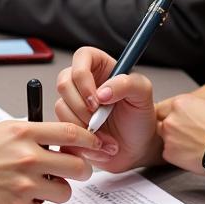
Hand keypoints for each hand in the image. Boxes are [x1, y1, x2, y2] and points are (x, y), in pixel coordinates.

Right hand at [0, 120, 100, 203]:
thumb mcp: (0, 131)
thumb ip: (30, 134)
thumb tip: (57, 140)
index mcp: (23, 132)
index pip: (71, 132)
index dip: (90, 139)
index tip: (97, 144)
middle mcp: (27, 156)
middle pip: (78, 166)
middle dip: (81, 170)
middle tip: (74, 171)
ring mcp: (24, 184)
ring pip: (65, 192)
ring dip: (58, 191)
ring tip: (41, 187)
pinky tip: (29, 203)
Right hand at [54, 46, 160, 172]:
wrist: (136, 147)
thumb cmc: (139, 117)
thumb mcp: (143, 94)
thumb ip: (127, 84)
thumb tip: (102, 91)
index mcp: (100, 65)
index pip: (82, 57)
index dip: (83, 77)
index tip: (96, 99)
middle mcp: (83, 81)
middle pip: (64, 82)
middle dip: (81, 106)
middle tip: (98, 119)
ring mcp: (73, 101)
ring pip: (61, 106)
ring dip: (82, 125)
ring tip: (102, 135)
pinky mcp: (68, 120)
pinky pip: (61, 126)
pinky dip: (80, 138)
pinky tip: (96, 142)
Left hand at [158, 95, 204, 174]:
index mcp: (181, 103)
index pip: (167, 106)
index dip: (176, 114)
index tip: (184, 120)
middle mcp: (170, 118)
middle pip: (163, 121)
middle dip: (173, 127)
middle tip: (188, 134)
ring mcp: (168, 136)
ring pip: (165, 137)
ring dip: (174, 140)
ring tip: (191, 146)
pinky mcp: (169, 153)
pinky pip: (169, 153)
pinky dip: (177, 155)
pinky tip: (190, 156)